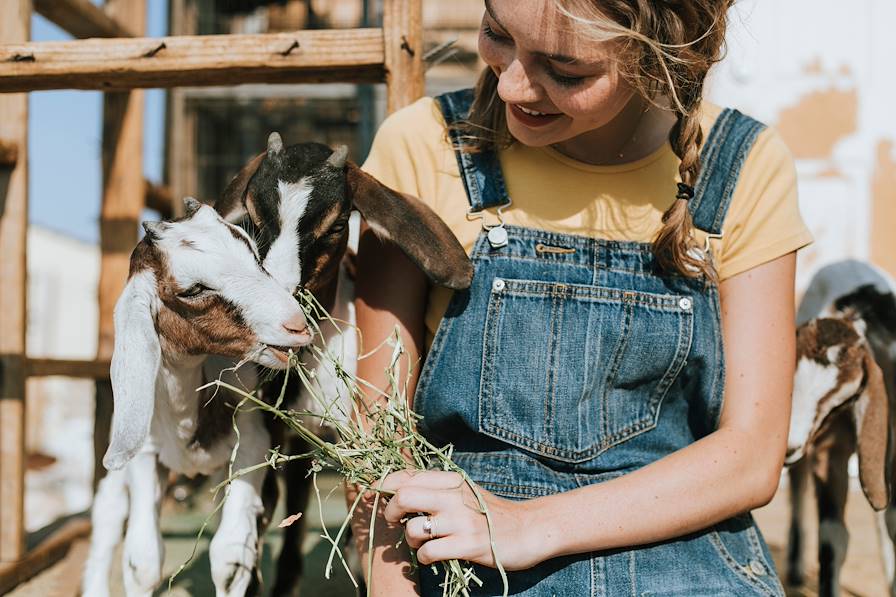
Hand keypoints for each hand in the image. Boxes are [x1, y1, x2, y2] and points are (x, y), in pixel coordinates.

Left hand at [379, 470, 545, 570]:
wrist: (528, 530)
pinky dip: (424, 557)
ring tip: (420, 542)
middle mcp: (455, 496)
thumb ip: (436, 488)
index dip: (383, 484)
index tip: (374, 494)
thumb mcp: (464, 492)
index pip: (407, 475)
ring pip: (415, 527)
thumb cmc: (490, 513)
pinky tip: (432, 557)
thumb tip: (399, 487)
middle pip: (404, 495)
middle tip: (394, 521)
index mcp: (452, 480)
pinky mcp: (469, 544)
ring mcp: (462, 520)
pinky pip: (430, 551)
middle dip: (389, 510)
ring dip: (410, 539)